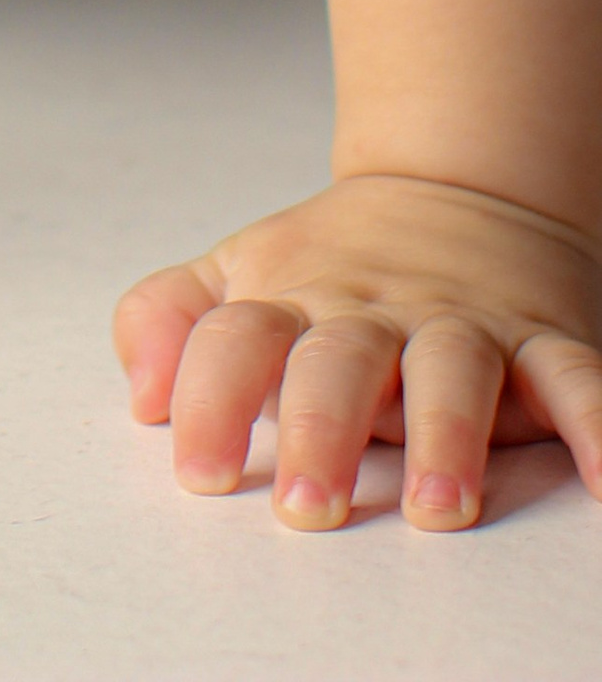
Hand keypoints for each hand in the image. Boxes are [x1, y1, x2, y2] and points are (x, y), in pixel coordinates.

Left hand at [117, 174, 601, 529]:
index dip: (210, 396)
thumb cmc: (333, 266)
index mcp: (293, 297)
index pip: (237, 338)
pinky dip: (595, 420)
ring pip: (451, 369)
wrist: (454, 188)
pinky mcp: (539, 337)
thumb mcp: (240, 273)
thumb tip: (141, 394)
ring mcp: (459, 320)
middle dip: (320, 430)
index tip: (199, 470)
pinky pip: (574, 377)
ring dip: (446, 437)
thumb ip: (170, 320)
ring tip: (439, 510)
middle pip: (339, 359)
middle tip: (306, 506)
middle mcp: (373, 308)